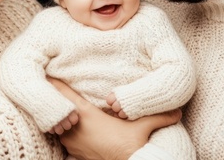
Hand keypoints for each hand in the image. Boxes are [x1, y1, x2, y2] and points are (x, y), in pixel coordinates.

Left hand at [48, 77, 181, 159]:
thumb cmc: (128, 148)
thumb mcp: (142, 128)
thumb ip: (157, 116)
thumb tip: (177, 110)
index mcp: (85, 114)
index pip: (61, 92)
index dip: (52, 81)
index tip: (46, 71)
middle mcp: (73, 126)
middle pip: (54, 106)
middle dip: (52, 97)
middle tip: (48, 85)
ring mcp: (69, 141)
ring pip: (56, 123)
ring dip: (57, 115)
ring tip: (57, 105)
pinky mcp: (71, 153)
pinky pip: (61, 138)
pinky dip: (61, 130)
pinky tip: (67, 127)